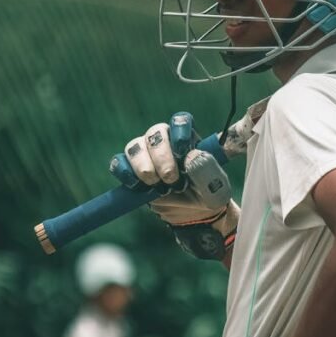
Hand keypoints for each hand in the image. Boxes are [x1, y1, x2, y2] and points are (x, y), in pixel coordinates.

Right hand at [110, 112, 239, 259]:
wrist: (192, 215)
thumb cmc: (207, 196)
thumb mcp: (216, 189)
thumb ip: (209, 172)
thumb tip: (190, 157)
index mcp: (188, 139)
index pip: (180, 121)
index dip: (179, 132)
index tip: (183, 153)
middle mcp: (165, 142)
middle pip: (156, 132)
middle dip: (161, 157)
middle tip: (171, 179)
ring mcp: (145, 154)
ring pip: (135, 146)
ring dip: (144, 166)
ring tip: (156, 186)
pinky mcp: (131, 170)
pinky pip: (119, 162)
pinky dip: (125, 173)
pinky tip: (138, 187)